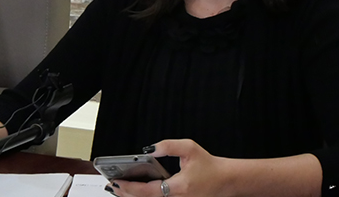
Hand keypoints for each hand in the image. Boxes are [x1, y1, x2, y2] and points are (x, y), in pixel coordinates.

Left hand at [112, 140, 228, 196]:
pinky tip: (136, 191)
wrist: (226, 180)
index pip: (147, 191)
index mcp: (178, 188)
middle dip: (126, 194)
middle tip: (112, 185)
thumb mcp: (189, 148)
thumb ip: (168, 146)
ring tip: (120, 188)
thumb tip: (149, 149)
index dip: (129, 188)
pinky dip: (144, 196)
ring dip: (134, 196)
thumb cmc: (209, 166)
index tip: (117, 182)